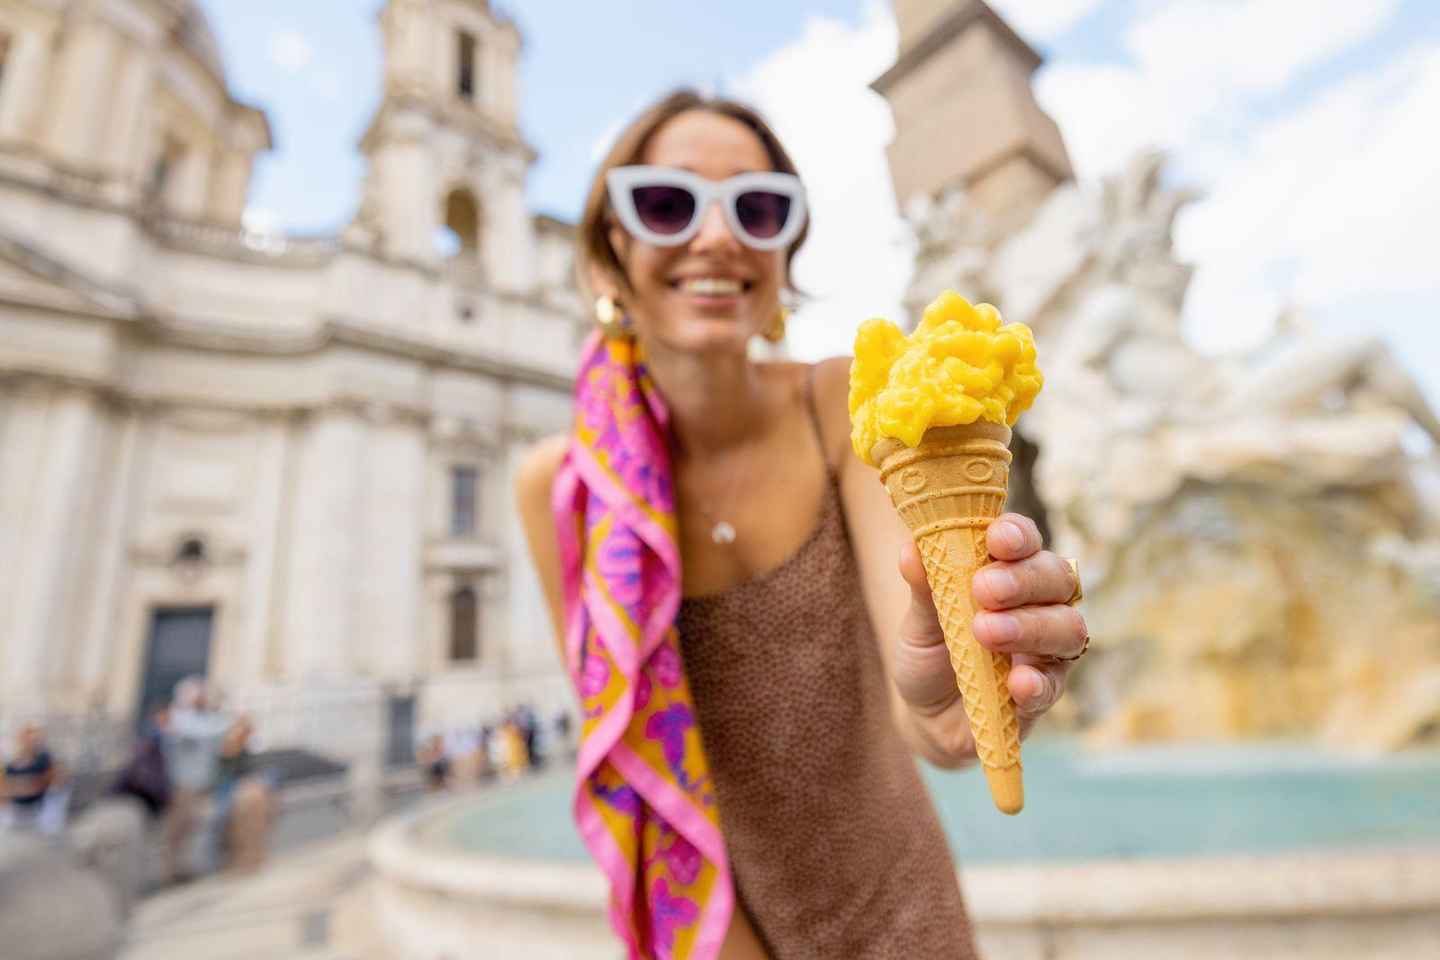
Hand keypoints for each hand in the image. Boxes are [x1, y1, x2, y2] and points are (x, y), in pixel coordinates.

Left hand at [893, 513, 1086, 748]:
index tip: (996, 538)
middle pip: (1056, 578)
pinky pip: (1054, 685)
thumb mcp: (919, 621)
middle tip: (984, 589)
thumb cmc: (931, 654)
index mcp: (1009, 573)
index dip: (1018, 535)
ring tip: (986, 632)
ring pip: (1067, 627)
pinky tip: (1017, 681)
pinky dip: (1038, 681)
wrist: (926, 716)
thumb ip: (923, 588)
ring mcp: (1047, 650)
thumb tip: (910, 549)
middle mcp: (1038, 605)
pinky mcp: (1044, 694)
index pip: (1026, 541)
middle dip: (1023, 579)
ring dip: (1030, 626)